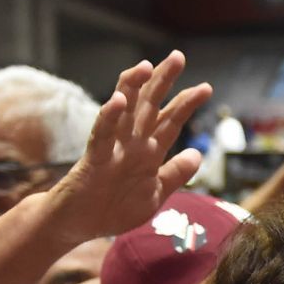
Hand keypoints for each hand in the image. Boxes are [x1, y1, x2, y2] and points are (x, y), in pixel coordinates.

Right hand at [45, 52, 211, 243]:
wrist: (78, 226)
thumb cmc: (113, 208)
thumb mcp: (155, 193)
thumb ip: (175, 174)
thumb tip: (197, 153)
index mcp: (147, 152)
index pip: (169, 121)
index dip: (186, 104)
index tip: (206, 87)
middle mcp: (131, 144)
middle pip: (148, 106)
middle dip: (162, 82)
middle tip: (178, 56)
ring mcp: (112, 149)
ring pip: (123, 113)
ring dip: (132, 88)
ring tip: (145, 66)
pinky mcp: (93, 160)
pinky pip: (101, 135)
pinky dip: (108, 118)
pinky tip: (116, 100)